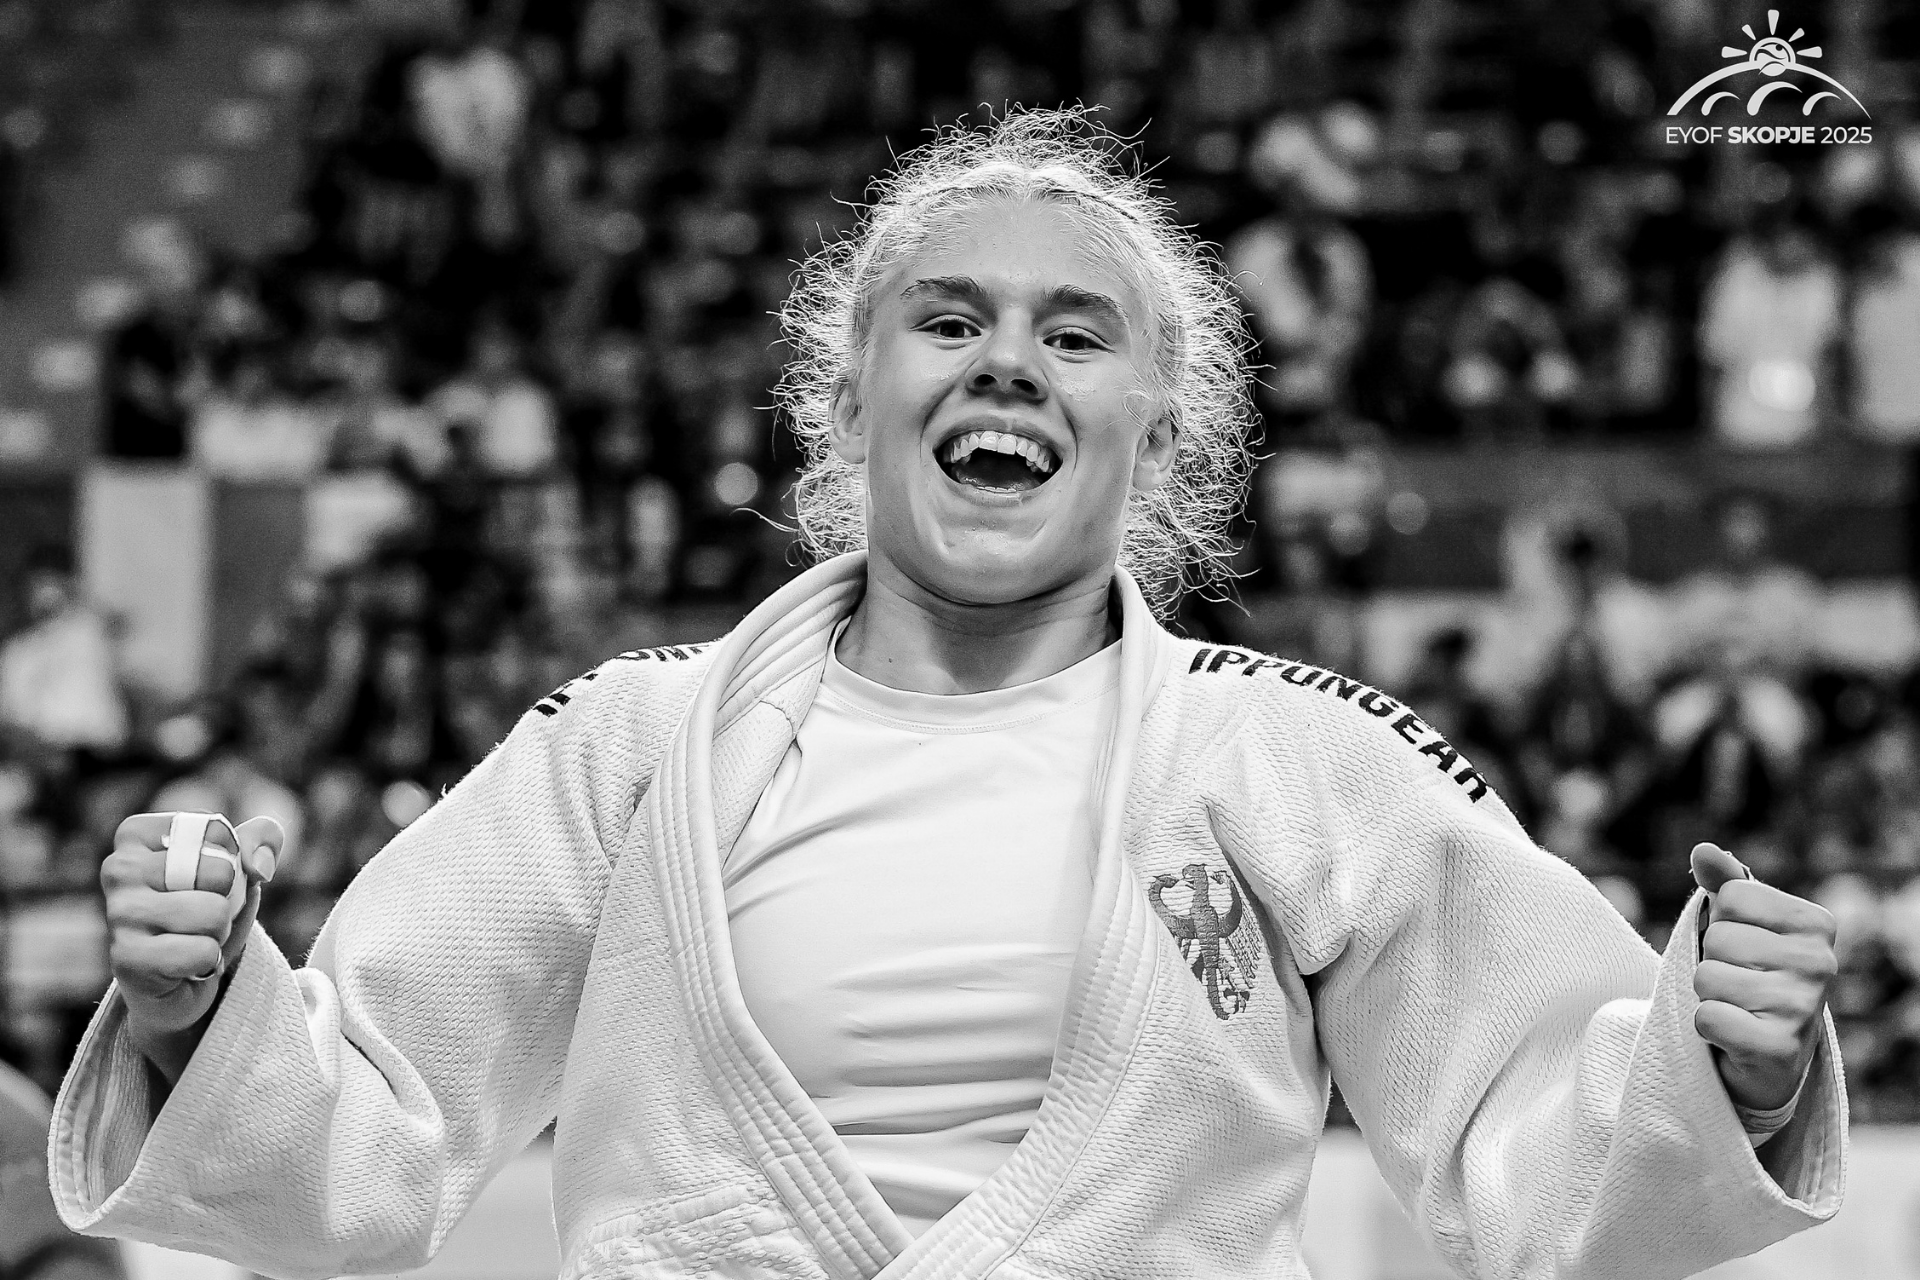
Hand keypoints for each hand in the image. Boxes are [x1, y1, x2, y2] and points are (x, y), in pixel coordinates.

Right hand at [102, 813, 282, 1061]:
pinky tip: (184, 965)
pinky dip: (208, 961)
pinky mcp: (126, 958)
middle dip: (227, 899)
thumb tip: (259, 865)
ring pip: (214, 913)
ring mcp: (118, 913)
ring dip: (218, 932)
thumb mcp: (240, 866)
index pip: (216, 831)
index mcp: (138, 834)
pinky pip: (203, 952)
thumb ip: (262, 839)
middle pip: (219, 872)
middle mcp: (118, 867)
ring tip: (192, 938)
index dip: (231, 860)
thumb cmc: (206, 909)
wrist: (181, 977)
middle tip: (200, 915)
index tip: (206, 879)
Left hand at [1690, 842, 1836, 1112]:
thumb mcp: (1742, 922)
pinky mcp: (1779, 1048)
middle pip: (1716, 939)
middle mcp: (1820, 963)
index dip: (1722, 921)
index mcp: (1816, 923)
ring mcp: (1803, 1008)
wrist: (1772, 1054)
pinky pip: (1708, 1018)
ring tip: (1738, 1007)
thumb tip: (1703, 850)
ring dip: (1710, 995)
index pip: (1729, 896)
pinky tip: (1735, 1034)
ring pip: (1706, 978)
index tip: (1747, 946)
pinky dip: (1708, 1026)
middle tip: (1740, 982)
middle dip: (1713, 960)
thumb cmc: (1753, 973)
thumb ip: (1723, 882)